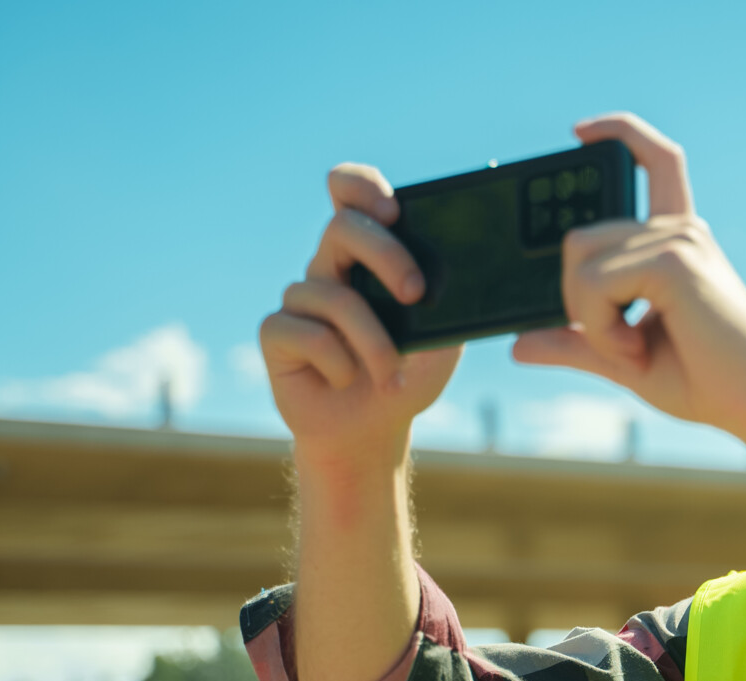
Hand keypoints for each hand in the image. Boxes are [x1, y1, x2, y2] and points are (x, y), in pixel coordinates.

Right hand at [260, 164, 461, 470]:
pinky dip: (337, 362)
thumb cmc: (410, 373)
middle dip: (385, 254)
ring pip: (332, 294)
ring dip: (373, 341)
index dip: (360, 185)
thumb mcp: (446, 335)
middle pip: (342, 227)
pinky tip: (343, 379)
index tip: (393, 207)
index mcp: (368, 256)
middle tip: (414, 293)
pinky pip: (305, 332)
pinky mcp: (277, 333)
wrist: (375, 430)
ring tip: (390, 374)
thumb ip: (452, 298)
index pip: (350, 194)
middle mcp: (330, 267)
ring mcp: (300, 299)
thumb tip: (468, 267)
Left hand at [511, 114, 745, 440]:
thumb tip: (517, 343)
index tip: (580, 132)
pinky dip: (599, 328)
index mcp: (677, 242)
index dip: (618, 132)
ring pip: (578, 261)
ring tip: (633, 350)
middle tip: (619, 342)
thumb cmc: (707, 381)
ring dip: (589, 319)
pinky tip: (635, 350)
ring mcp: (678, 240)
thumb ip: (575, 342)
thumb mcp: (624, 358)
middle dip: (575, 298)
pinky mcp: (673, 262)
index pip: (654, 159)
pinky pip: (592, 285)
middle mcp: (679, 231)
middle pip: (580, 236)